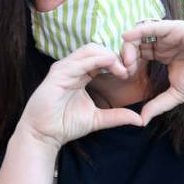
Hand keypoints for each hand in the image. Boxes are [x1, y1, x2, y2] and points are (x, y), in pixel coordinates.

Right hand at [21, 45, 141, 147]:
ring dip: (109, 56)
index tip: (131, 73)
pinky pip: (80, 61)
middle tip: (129, 70)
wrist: (45, 135)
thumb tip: (139, 120)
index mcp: (81, 74)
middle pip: (97, 49)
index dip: (118, 61)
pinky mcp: (58, 74)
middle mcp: (72, 68)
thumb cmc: (65, 125)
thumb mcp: (97, 119)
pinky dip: (97, 60)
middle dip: (116, 56)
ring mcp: (64, 69)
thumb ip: (117, 116)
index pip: (101, 58)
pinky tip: (111, 65)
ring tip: (122, 69)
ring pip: (89, 50)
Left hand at [121, 20, 183, 124]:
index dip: (128, 63)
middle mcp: (164, 41)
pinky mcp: (177, 28)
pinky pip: (154, 27)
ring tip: (126, 61)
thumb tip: (140, 121)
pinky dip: (139, 31)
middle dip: (126, 55)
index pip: (138, 54)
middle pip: (136, 43)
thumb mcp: (175, 94)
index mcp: (162, 53)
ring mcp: (170, 34)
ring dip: (130, 45)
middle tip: (122, 70)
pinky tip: (127, 38)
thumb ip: (157, 105)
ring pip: (142, 34)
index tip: (122, 77)